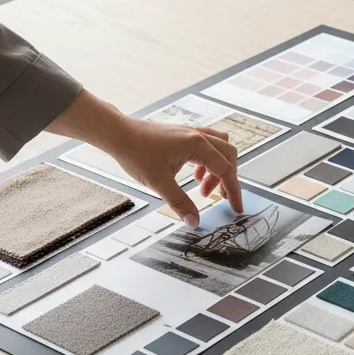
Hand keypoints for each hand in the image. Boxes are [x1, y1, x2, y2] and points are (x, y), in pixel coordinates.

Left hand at [49, 91, 242, 227]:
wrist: (117, 133)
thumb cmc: (136, 153)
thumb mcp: (159, 183)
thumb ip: (180, 203)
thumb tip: (195, 222)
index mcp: (197, 145)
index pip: (226, 170)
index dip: (233, 191)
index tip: (236, 208)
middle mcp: (199, 136)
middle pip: (229, 156)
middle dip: (228, 179)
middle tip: (219, 198)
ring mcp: (192, 132)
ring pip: (221, 148)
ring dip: (218, 168)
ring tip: (202, 187)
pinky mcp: (185, 134)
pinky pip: (209, 145)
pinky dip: (208, 161)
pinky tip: (194, 174)